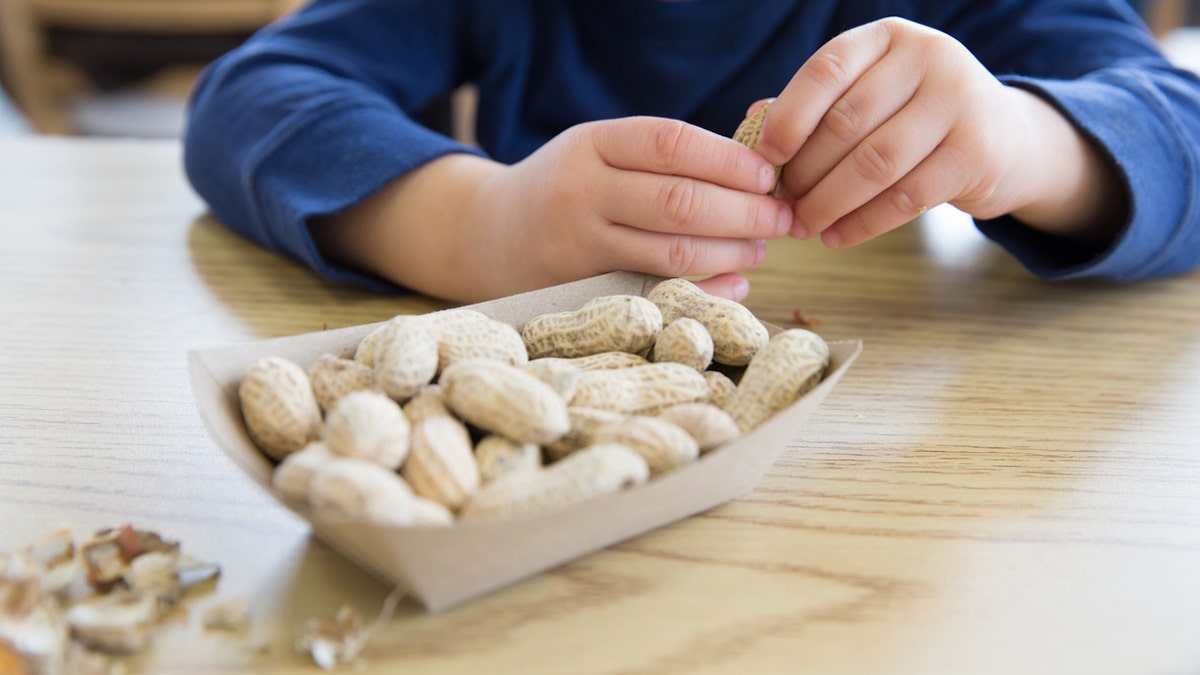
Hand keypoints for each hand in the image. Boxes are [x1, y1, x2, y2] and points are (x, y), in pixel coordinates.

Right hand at [460, 116, 791, 301]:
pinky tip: (735, 285)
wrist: (488, 235)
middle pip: (680, 201)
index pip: (671, 143)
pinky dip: (707, 291)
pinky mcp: (582, 290)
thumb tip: (757, 164)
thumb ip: (660, 155)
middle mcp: (581, 191)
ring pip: (673, 252)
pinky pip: (659, 293)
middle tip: (781, 219)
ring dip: (732, 253)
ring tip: (759, 248)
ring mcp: (579, 245)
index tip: (768, 176)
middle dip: (745, 212)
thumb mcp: (599, 152)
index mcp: (592, 144)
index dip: (729, 160)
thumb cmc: (567, 188)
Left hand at [755, 17, 1122, 248]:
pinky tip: (835, 237)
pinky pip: (906, 198)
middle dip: (805, 172)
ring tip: (802, 226)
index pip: (827, 68)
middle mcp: (929, 57)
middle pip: (847, 123)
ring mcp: (959, 102)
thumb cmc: (913, 118)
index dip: (789, 115)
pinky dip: (863, 223)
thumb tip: (752, 123)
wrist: (1005, 140)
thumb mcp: (869, 95)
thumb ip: (816, 105)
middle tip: (779, 207)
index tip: (763, 157)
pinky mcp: (976, 154)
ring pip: (875, 164)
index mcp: (889, 37)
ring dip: (829, 203)